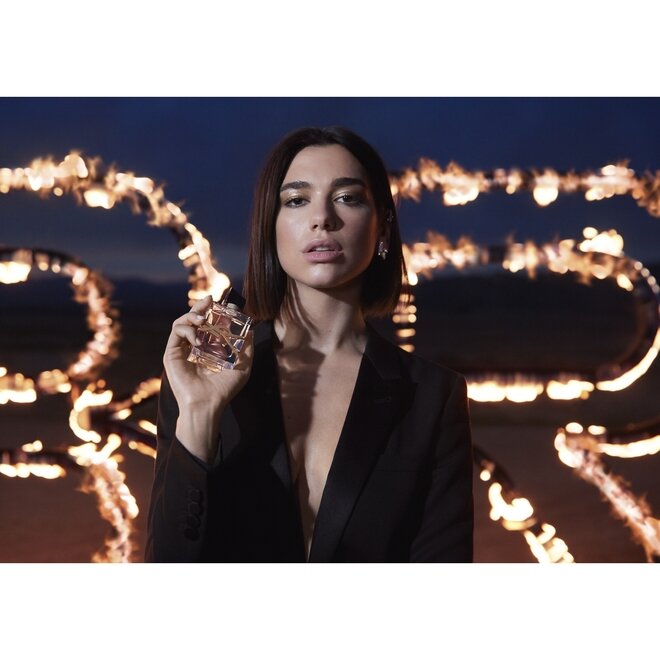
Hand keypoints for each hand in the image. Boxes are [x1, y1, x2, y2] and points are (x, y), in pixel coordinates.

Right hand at [163, 294, 253, 415]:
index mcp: (211, 347)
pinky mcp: (172, 353)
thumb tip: (250, 328)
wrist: (207, 403)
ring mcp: (183, 348)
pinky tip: (197, 338)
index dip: (218, 312)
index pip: (212, 323)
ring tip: (202, 319)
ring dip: (193, 314)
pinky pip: (176, 331)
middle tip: (210, 301)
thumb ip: (246, 346)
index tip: (228, 305)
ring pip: (183, 321)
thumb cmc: (224, 389)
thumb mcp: (243, 365)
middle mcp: (196, 346)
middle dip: (202, 307)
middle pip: (196, 318)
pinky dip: (187, 329)